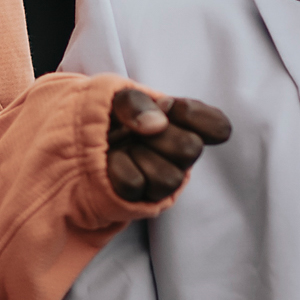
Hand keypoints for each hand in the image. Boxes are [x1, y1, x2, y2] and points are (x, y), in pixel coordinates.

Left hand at [106, 89, 230, 203]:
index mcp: (185, 127)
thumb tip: (155, 125)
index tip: (168, 106)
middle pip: (190, 149)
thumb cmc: (107, 118)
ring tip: (124, 148)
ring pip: (167, 178)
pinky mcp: (141, 202)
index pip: (219, 127)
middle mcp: (181, 158)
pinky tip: (110, 163)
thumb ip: (136, 101)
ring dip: (137, 155)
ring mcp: (164, 184)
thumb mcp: (118, 97)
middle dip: (157, 135)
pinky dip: (116, 167)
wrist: (80, 142)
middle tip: (138, 131)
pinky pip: (133, 184)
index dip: (192, 114)